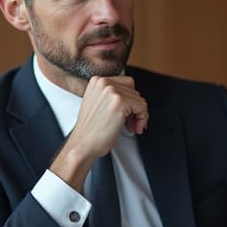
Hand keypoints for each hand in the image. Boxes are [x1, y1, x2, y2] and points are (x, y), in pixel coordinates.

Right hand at [51, 75, 147, 190]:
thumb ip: (112, 96)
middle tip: (131, 123)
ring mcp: (111, 91)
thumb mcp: (98, 104)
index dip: (130, 100)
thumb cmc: (91, 130)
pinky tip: (135, 128)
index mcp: (97, 81)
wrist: (83, 145)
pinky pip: (142, 107)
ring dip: (139, 115)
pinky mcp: (120, 102)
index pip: (126, 83)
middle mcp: (103, 82)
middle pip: (134, 90)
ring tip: (131, 126)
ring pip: (139, 99)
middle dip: (135, 108)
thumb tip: (135, 97)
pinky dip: (142, 119)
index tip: (129, 114)